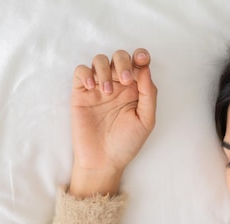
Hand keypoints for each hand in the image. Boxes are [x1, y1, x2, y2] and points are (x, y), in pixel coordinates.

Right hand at [69, 49, 156, 196]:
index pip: (138, 63)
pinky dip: (86, 73)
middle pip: (119, 57)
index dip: (140, 56)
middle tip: (125, 80)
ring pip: (99, 60)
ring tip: (107, 91)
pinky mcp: (81, 94)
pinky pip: (81, 71)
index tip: (141, 60)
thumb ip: (149, 94)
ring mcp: (98, 88)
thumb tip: (145, 68)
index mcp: (135, 90)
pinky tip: (93, 87)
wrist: (103, 161)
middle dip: (123, 62)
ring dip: (104, 69)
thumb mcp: (146, 121)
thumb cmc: (126, 143)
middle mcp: (117, 85)